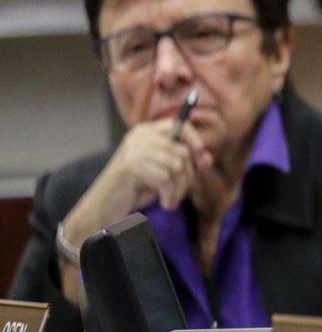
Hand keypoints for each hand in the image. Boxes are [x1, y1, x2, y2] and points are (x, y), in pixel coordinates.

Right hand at [58, 118, 212, 264]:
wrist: (104, 207)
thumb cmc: (135, 189)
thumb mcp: (163, 172)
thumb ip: (183, 163)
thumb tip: (207, 159)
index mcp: (147, 132)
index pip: (181, 125)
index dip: (196, 141)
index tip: (202, 161)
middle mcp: (140, 136)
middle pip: (183, 152)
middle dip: (187, 177)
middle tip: (177, 193)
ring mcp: (134, 149)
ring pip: (177, 166)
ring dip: (179, 189)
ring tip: (170, 199)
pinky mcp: (131, 166)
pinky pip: (166, 178)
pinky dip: (170, 194)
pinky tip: (164, 203)